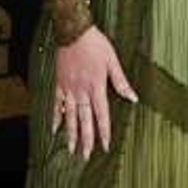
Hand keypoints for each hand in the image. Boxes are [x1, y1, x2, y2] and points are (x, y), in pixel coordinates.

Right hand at [52, 25, 138, 158]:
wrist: (73, 31)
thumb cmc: (94, 44)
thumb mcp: (112, 61)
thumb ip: (121, 81)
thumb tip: (133, 97)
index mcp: (96, 86)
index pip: (101, 114)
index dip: (103, 131)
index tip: (105, 146)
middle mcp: (81, 90)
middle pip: (84, 120)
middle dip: (86, 139)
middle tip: (86, 156)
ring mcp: (68, 88)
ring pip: (70, 116)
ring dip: (71, 133)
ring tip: (71, 149)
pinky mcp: (59, 84)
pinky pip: (57, 104)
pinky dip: (56, 117)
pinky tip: (55, 129)